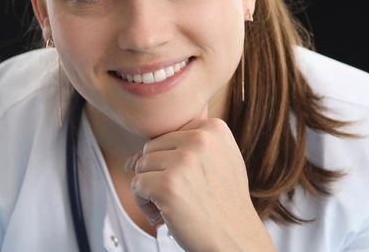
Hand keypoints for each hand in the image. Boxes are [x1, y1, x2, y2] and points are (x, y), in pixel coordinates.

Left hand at [125, 106, 274, 250]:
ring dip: (148, 189)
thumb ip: (180, 151)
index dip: (171, 162)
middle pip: (152, 148)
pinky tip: (162, 214)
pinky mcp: (167, 185)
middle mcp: (200, 140)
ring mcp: (183, 162)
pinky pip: (136, 185)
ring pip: (141, 166)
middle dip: (156, 174)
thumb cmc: (224, 205)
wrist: (236, 238)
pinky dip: (143, 203)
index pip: (169, 135)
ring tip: (171, 205)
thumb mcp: (217, 163)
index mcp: (214, 129)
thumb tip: (132, 159)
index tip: (190, 181)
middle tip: (177, 196)